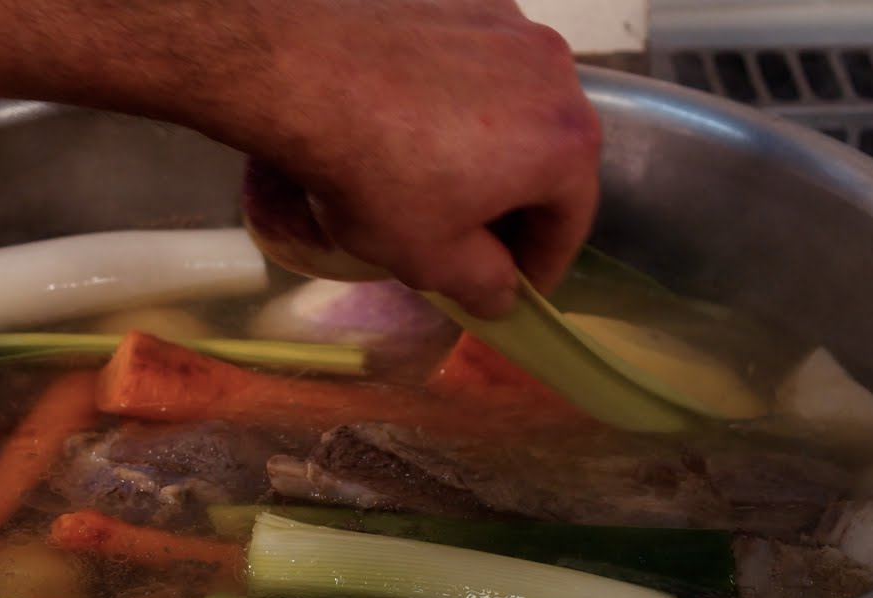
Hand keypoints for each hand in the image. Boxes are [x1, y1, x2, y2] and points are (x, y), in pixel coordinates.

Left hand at [209, 0, 601, 317]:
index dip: (542, 265)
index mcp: (564, 140)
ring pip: (515, 107)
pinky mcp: (462, 2)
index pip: (571, 218)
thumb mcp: (430, 257)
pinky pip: (475, 66)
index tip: (516, 288)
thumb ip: (482, 283)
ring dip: (490, 150)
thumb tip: (501, 293)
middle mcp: (553, 72)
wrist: (302, 75)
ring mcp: (508, 26)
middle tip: (477, 241)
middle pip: (549, 155)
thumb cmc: (374, 173)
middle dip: (516, 205)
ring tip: (440, 180)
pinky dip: (459, 101)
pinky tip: (414, 125)